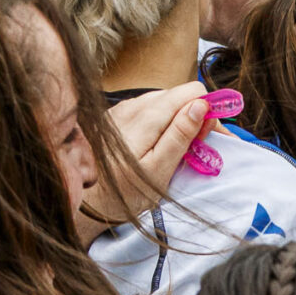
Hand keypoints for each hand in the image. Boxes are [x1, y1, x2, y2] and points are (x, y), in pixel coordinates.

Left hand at [89, 85, 221, 232]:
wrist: (88, 203)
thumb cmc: (127, 193)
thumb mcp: (160, 170)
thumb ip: (180, 135)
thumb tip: (200, 105)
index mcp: (146, 117)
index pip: (191, 92)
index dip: (207, 111)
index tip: (208, 136)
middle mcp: (132, 105)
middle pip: (178, 94)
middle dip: (194, 116)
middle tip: (196, 147)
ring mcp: (121, 108)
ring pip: (164, 100)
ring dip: (177, 119)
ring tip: (177, 147)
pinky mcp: (115, 115)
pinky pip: (147, 108)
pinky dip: (160, 121)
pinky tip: (158, 142)